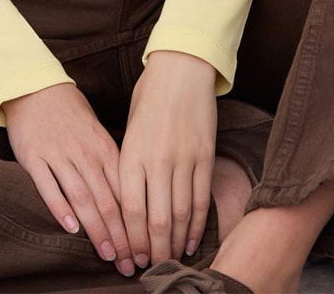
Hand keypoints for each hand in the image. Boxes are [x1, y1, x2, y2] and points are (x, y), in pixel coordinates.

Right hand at [2, 83, 137, 276]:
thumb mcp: (97, 134)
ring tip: (108, 254)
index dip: (136, 224)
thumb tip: (131, 197)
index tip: (144, 248)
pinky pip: (49, 186)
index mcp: (104, 148)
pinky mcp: (34, 157)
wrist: (36, 87)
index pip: (125, 191)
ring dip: (97, 229)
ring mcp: (59, 155)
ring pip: (82, 198)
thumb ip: (111, 163)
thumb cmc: (70, 113)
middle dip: (121, 236)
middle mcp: (85, 154)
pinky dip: (60, 208)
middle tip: (130, 264)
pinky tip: (71, 228)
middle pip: (107, 200)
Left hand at [119, 50, 217, 265]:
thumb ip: (129, 161)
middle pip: (155, 220)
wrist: (181, 67)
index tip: (131, 256)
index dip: (131, 239)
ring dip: (175, 243)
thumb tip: (128, 198)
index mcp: (132, 153)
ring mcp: (184, 159)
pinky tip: (191, 241)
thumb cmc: (150, 95)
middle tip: (151, 267)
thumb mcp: (129, 126)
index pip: (130, 210)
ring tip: (170, 260)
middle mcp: (157, 160)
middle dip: (153, 250)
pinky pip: (201, 199)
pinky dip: (196, 225)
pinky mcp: (205, 156)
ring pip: (180, 215)